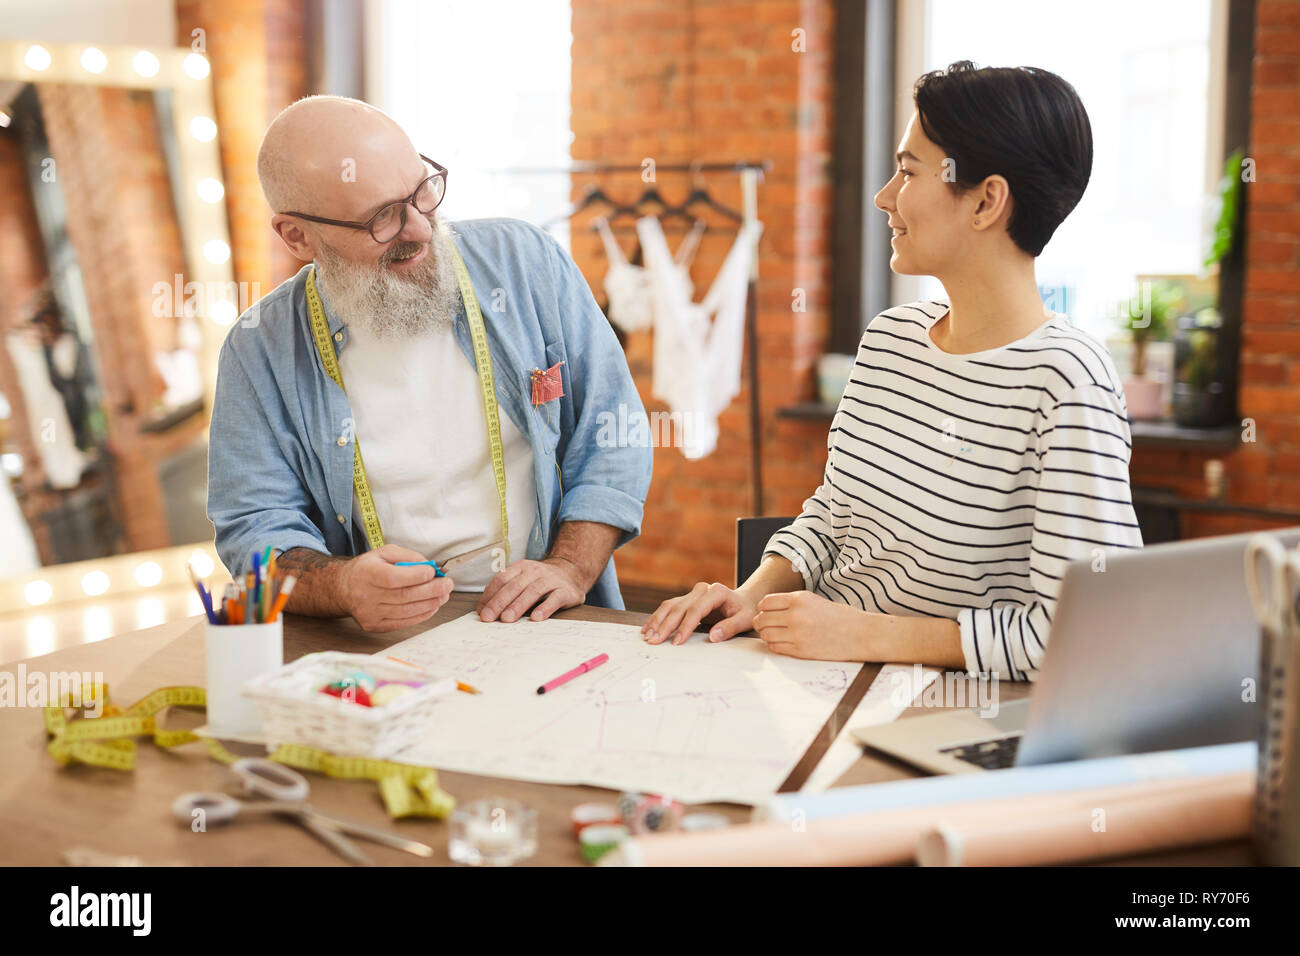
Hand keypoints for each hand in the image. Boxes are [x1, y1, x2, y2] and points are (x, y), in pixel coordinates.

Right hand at [339, 544, 454, 632]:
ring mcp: (370, 613)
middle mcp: (366, 595)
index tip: (433, 572)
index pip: (394, 578)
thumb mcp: (384, 552)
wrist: (344, 588)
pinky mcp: (374, 625)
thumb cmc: (367, 569)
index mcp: (367, 573)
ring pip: (407, 611)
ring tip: (443, 595)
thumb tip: (429, 567)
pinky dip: (421, 615)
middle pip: (404, 596)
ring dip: (430, 603)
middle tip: (447, 584)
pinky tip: (432, 606)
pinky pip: (403, 622)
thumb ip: (407, 556)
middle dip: (432, 590)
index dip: (417, 576)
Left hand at [477, 557, 585, 622]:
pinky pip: (554, 599)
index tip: (481, 611)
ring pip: (532, 591)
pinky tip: (536, 618)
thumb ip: (506, 591)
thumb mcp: (523, 579)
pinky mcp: (565, 591)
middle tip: (489, 618)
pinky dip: (545, 608)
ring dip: (518, 606)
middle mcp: (535, 571)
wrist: (572, 572)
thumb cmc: (541, 581)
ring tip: (507, 619)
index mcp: (521, 568)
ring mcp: (551, 580)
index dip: (490, 595)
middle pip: (514, 586)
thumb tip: (484, 610)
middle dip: (499, 602)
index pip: (502, 580)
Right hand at [642, 582, 758, 645]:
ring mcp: (693, 593)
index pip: (696, 610)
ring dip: (657, 621)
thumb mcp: (745, 620)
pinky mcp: (687, 599)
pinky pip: (669, 607)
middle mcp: (702, 589)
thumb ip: (730, 628)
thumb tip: (713, 636)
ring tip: (648, 635)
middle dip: (665, 625)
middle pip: (679, 607)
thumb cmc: (745, 611)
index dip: (685, 626)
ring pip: (670, 605)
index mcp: (716, 592)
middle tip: (655, 640)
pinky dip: (658, 617)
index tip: (677, 642)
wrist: (744, 601)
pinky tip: (649, 627)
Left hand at [753, 590, 872, 659]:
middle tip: (767, 626)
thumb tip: (769, 609)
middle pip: (762, 619)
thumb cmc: (840, 617)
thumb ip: (792, 603)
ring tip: (776, 635)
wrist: (860, 634)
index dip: (763, 609)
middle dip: (761, 623)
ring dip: (767, 635)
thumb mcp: (814, 601)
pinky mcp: (800, 650)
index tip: (767, 613)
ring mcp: (797, 634)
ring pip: (766, 635)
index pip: (765, 602)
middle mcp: (795, 615)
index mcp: (799, 599)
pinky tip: (784, 643)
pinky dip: (775, 646)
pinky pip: (776, 648)